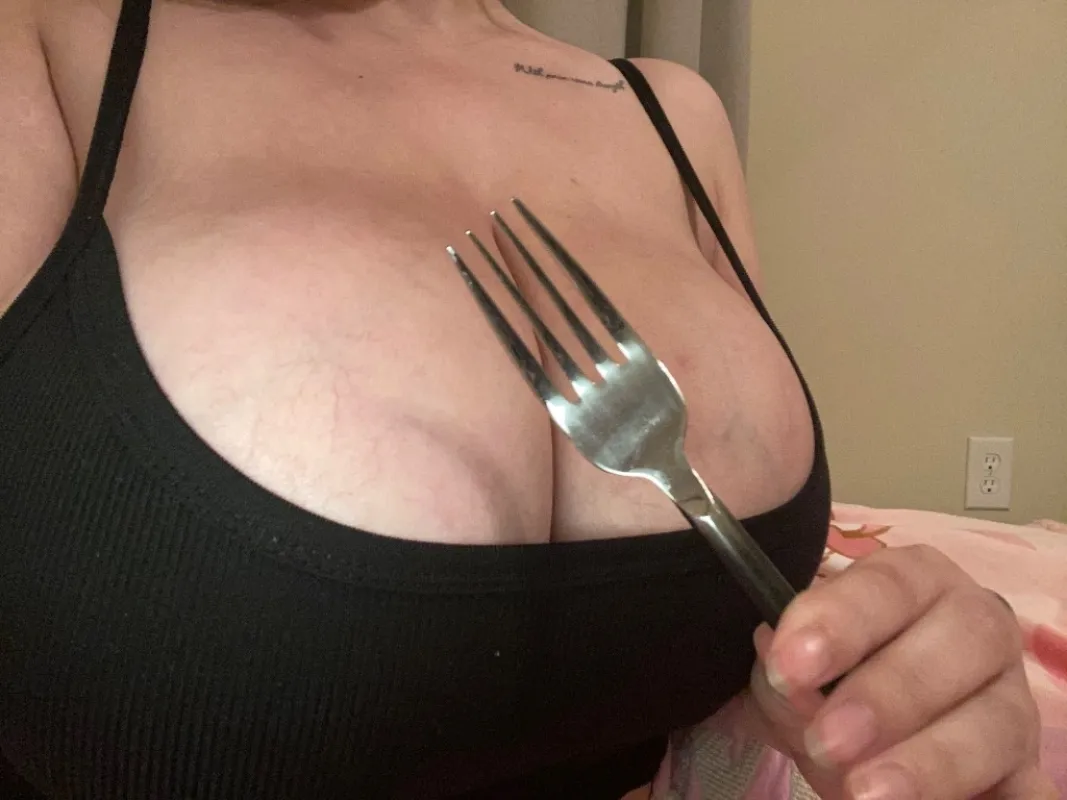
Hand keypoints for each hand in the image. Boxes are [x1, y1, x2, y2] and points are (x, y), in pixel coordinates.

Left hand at [746, 545, 1052, 798]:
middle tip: (828, 739)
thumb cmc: (823, 680)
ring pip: (999, 719)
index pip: (888, 584)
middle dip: (890, 692)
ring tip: (866, 791)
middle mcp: (976, 625)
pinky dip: (1010, 799)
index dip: (840, 621)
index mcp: (914, 582)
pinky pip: (1033, 786)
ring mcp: (1010, 697)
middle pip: (964, 637)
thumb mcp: (793, 672)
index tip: (789, 666)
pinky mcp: (1026, 765)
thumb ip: (786, 674)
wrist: (852, 732)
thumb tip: (789, 681)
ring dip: (933, 759)